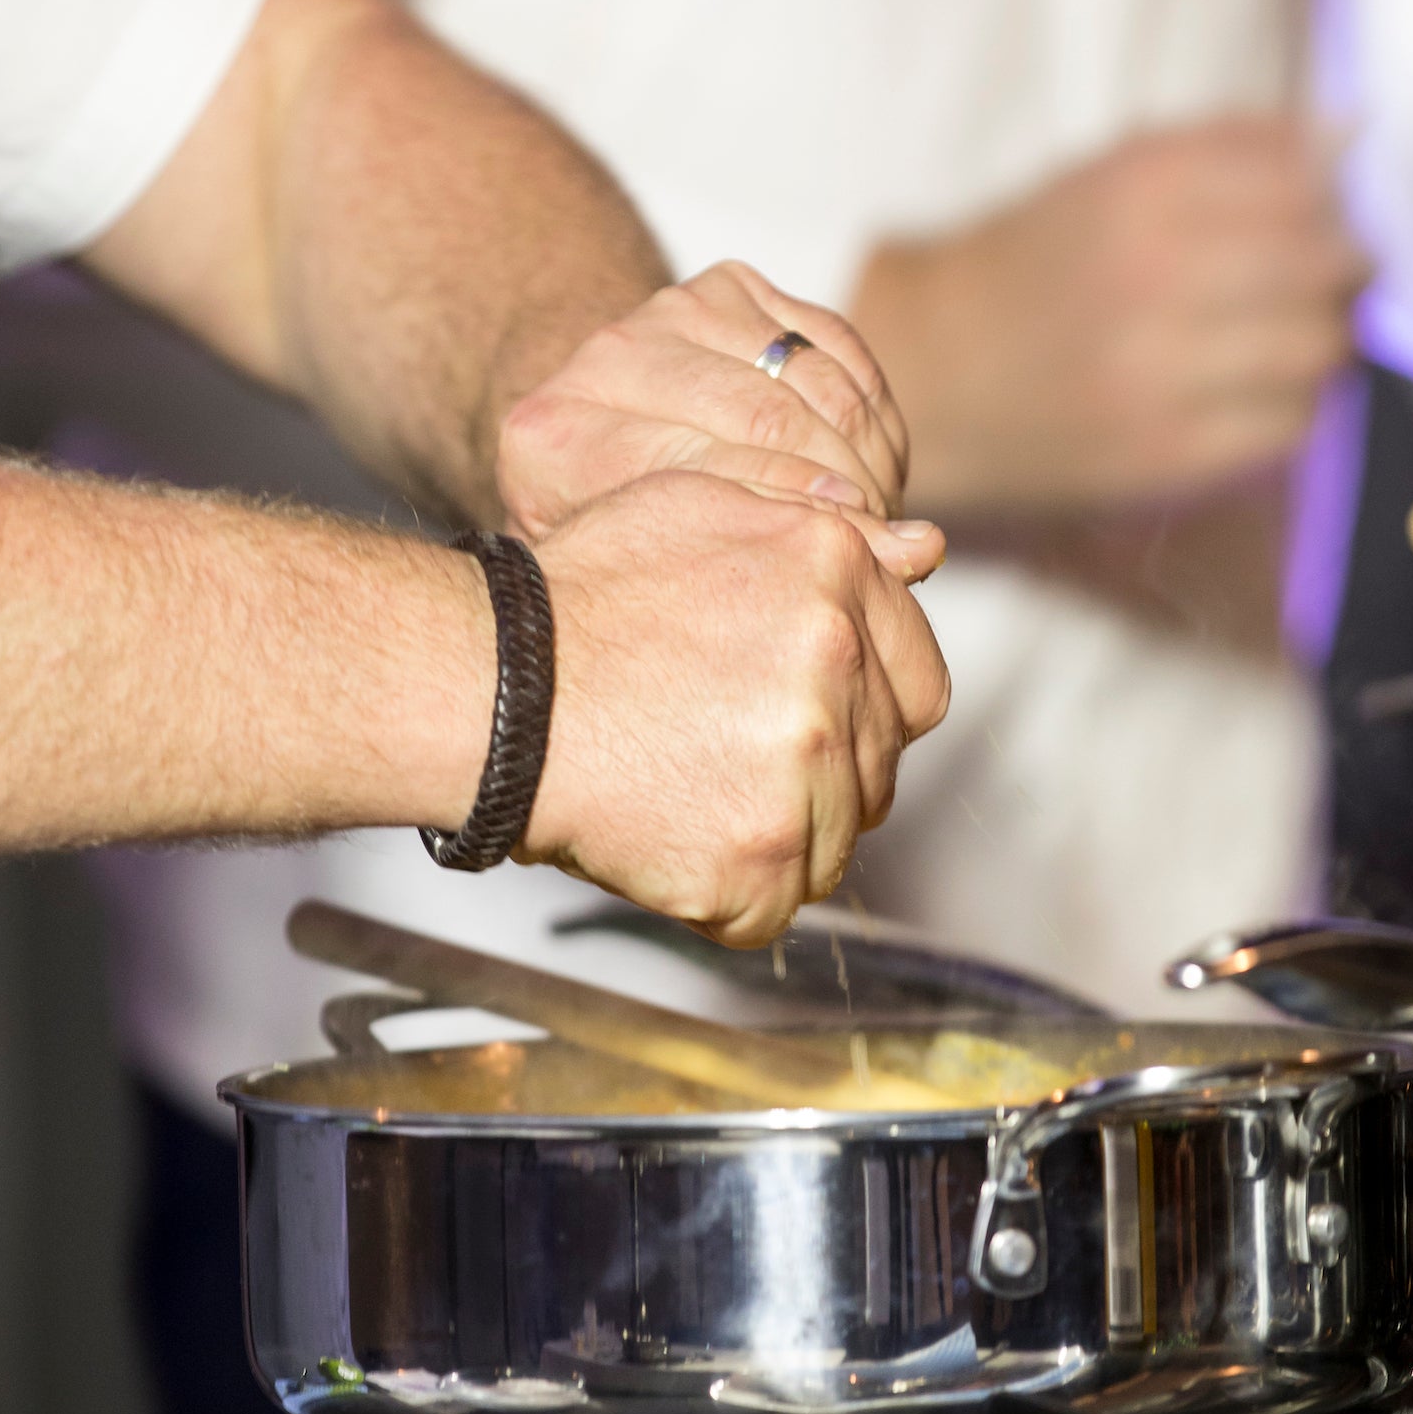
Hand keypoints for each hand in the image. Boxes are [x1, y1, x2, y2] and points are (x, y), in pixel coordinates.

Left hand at [498, 261, 916, 561]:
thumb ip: (765, 575)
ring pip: (813, 379)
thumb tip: (922, 551)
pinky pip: (837, 343)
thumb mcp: (663, 583)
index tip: (868, 553)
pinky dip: (873, 409)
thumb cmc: (629, 545)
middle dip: (851, 487)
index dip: (803, 515)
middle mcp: (606, 358)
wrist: (597, 446)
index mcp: (555, 440)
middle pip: (769, 417)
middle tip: (891, 542)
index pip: (711, 472)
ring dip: (871, 453)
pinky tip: (876, 463)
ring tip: (884, 512)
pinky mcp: (727, 285)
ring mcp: (668, 311)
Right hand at [521, 473, 949, 945]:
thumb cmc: (576, 598)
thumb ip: (825, 529)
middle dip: (823, 773)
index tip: (805, 720)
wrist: (488, 684)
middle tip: (727, 760)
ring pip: (832, 842)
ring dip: (775, 835)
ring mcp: (803, 771)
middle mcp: (836, 668)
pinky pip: (773, 907)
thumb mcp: (702, 506)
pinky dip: (726, 894)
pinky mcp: (757, 860)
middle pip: (879, 765)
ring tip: (687, 796)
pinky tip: (669, 841)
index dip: (866, 709)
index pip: (917, 680)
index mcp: (835, 575)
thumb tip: (924, 550)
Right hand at [856, 117, 1366, 511]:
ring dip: (1325, 341)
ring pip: (1320, 348)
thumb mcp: (1110, 177)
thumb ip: (1232, 145)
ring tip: (1291, 340)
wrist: (927, 376)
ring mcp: (1160, 369)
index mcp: (1142, 188)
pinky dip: (1293, 408)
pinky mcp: (1163, 452)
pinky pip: (1288, 427)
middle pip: (1327, 265)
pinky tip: (1255, 395)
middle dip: (1341, 273)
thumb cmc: (1028, 270)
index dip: (1333, 203)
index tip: (1319, 219)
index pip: (1308, 182)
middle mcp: (1155, 273)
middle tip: (1321, 284)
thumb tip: (1353, 133)